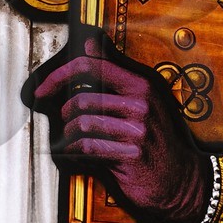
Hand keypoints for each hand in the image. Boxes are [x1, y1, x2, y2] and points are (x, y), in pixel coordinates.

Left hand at [31, 35, 211, 222]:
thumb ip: (113, 74)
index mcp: (141, 85)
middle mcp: (140, 105)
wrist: (178, 179)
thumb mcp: (141, 101)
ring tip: (71, 139)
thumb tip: (90, 43)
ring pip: (82, 124)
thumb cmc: (155, 140)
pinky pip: (88, 147)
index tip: (44, 89)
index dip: (61, 75)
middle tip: (64, 122)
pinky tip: (76, 153)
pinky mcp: (131, 155)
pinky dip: (74, 151)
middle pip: (82, 99)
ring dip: (69, 134)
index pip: (92, 66)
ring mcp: (137, 131)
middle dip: (65, 113)